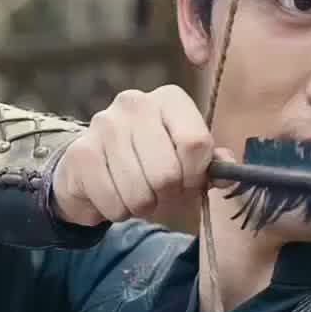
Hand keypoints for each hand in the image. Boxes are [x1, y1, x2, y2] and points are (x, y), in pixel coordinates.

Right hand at [51, 84, 226, 227]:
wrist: (94, 168)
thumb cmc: (150, 163)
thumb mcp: (187, 161)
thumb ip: (211, 165)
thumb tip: (229, 174)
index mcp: (170, 99)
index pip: (196, 144)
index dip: (195, 175)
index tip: (188, 181)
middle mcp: (135, 103)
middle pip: (168, 173)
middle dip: (168, 196)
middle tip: (159, 192)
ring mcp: (104, 125)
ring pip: (140, 193)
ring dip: (143, 206)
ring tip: (136, 193)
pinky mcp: (81, 153)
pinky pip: (113, 203)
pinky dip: (118, 212)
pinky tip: (114, 195)